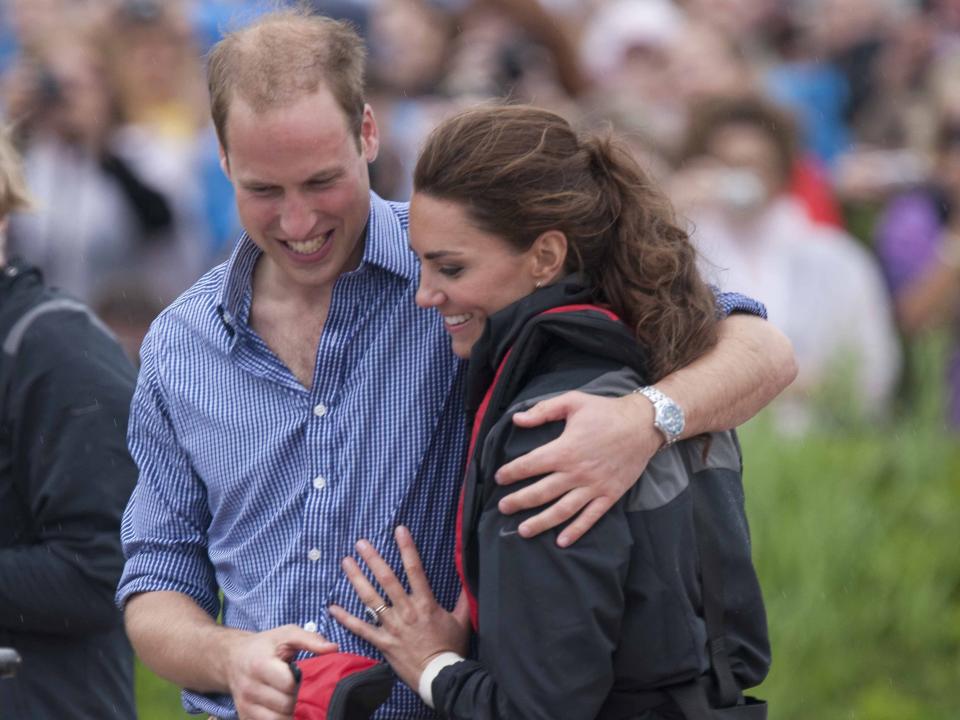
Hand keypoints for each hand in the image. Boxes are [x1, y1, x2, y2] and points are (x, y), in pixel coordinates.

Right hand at [224, 625, 337, 719]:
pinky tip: (287, 710)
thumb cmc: (265, 646)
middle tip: (305, 691)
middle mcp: (249, 688)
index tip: (307, 677)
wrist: (233, 659)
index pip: (288, 684)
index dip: (303, 682)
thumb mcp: (286, 634)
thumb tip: (333, 649)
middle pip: (285, 705)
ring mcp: (245, 706)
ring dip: (292, 714)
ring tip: (297, 701)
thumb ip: (310, 639)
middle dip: (300, 699)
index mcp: (259, 664)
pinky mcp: (244, 718)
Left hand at [329, 526, 470, 690]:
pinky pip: (361, 628)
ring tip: (346, 563)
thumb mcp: (462, 620)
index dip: (407, 548)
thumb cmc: (451, 648)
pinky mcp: (383, 642)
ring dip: (357, 579)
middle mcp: (406, 611)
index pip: (415, 569)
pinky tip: (333, 608)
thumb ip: (464, 598)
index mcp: (425, 603)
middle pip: (387, 580)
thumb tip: (469, 578)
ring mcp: (392, 626)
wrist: (439, 676)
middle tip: (361, 543)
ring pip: (371, 599)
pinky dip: (346, 618)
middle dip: (373, 559)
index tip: (399, 530)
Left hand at [495, 391, 660, 545]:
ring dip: (541, 522)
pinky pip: (590, 517)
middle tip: (503, 507)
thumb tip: (517, 419)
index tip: (499, 477)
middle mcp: (576, 472)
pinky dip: (576, 531)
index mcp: (564, 449)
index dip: (511, 472)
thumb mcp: (573, 401)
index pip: (529, 465)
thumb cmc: (606, 411)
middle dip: (518, 502)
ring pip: (562, 510)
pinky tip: (561, 541)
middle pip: (541, 492)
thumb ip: (543, 410)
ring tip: (523, 530)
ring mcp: (593, 486)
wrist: (644, 424)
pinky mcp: (609, 495)